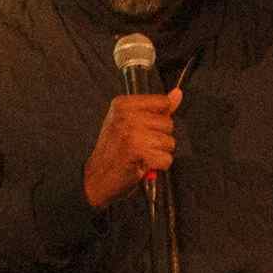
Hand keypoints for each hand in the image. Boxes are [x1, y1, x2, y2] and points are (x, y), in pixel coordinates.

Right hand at [83, 90, 183, 209]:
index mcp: (123, 104)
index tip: (144, 129)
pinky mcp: (137, 152)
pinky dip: (158, 166)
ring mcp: (131, 133)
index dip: (160, 118)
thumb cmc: (113, 152)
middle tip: (140, 146)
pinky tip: (143, 165)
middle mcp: (126, 115)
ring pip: (169, 142)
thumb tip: (177, 94)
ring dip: (159, 154)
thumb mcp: (130, 123)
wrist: (95, 178)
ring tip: (141, 156)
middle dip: (160, 139)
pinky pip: (166, 159)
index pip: (162, 102)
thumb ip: (156, 109)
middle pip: (168, 124)